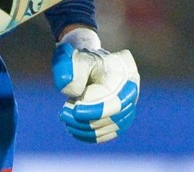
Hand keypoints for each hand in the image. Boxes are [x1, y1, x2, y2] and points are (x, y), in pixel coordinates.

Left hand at [52, 27, 139, 142]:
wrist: (87, 63)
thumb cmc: (80, 60)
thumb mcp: (72, 60)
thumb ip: (70, 71)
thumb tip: (73, 92)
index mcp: (123, 73)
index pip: (116, 100)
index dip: (97, 109)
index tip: (75, 111)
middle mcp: (130, 91)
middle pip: (115, 116)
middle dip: (87, 120)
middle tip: (63, 114)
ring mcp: (128, 105)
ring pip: (112, 126)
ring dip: (86, 128)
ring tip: (66, 118)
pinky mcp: (120, 118)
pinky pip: (109, 132)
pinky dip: (91, 134)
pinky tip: (73, 130)